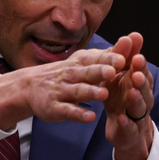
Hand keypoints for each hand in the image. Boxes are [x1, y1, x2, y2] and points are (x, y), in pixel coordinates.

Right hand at [0, 46, 127, 129]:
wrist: (30, 87)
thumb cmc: (65, 74)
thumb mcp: (82, 62)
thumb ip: (105, 56)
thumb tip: (129, 43)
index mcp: (80, 63)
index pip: (96, 59)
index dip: (109, 59)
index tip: (123, 58)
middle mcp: (71, 75)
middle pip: (87, 72)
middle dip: (99, 72)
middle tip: (112, 71)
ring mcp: (62, 91)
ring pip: (78, 91)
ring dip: (91, 92)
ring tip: (104, 94)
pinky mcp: (55, 107)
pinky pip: (68, 110)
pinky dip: (79, 113)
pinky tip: (90, 117)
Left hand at [102, 32, 154, 159]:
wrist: (125, 130)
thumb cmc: (122, 98)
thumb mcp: (120, 77)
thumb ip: (125, 57)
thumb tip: (133, 34)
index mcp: (138, 83)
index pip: (141, 71)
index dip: (139, 64)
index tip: (136, 55)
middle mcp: (142, 98)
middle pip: (144, 88)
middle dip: (141, 79)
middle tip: (136, 71)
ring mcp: (137, 115)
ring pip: (140, 106)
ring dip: (136, 99)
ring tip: (131, 92)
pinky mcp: (130, 131)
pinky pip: (129, 127)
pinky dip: (126, 123)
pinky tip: (120, 119)